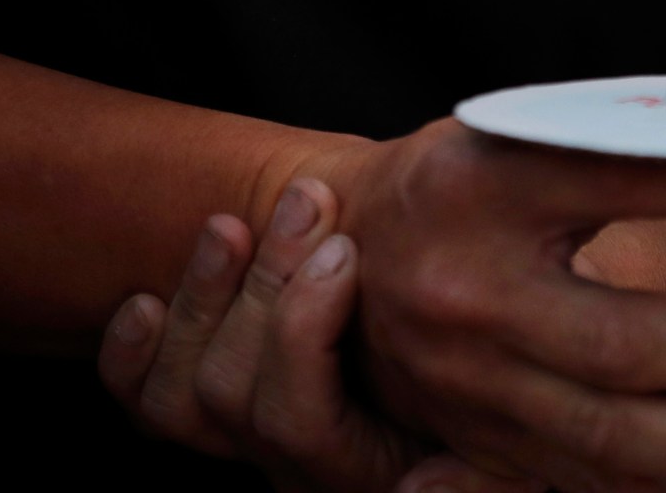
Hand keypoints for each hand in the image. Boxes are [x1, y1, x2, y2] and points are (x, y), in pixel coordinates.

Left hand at [97, 182, 533, 492]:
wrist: (496, 311)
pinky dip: (132, 350)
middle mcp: (305, 464)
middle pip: (233, 395)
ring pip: (182, 396)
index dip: (299, 330)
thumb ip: (499, 461)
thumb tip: (425, 485)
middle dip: (263, 286)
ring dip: (202, 297)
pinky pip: (144, 403)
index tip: (342, 247)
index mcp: (373, 464)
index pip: (295, 420)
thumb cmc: (525, 347)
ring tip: (235, 225)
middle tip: (305, 202)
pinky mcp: (219, 406)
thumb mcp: (533, 414)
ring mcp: (256, 435)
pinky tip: (146, 299)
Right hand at [300, 121, 665, 491]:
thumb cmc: (459, 187)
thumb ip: (615, 151)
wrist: (351, 250)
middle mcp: (463, 290)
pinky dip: (648, 483)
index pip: (610, 182)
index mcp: (477, 186)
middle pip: (614, 340)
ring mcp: (462, 379)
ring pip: (600, 432)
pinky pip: (571, 476)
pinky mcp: (469, 437)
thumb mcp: (516, 141)